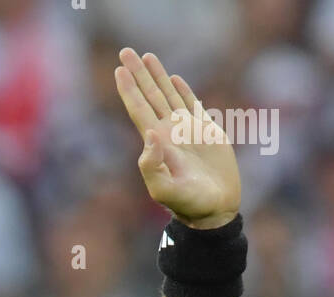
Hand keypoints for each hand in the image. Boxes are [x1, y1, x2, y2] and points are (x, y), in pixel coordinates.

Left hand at [114, 48, 240, 228]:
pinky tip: (173, 78)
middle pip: (149, 96)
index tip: (118, 69)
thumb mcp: (164, 190)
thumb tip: (150, 133)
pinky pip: (191, 104)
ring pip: (168, 95)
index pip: (139, 110)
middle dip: (137, 74)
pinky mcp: (206, 131)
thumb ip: (152, 166)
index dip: (129, 90)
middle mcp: (169, 133)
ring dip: (156, 75)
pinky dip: (182, 89)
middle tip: (125, 51)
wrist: (214, 209)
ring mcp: (187, 130)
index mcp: (157, 143)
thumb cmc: (189, 204)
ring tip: (146, 56)